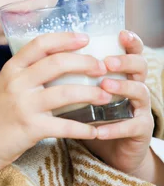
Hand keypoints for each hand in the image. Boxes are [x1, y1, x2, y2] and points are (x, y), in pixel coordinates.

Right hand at [0, 32, 112, 185]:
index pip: (40, 44)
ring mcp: (23, 105)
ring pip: (65, 92)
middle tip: (101, 67)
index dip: (65, 38)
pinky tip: (94, 130)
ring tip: (106, 95)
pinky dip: (83, 128)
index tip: (85, 38)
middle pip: (57, 63)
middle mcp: (16, 83)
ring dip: (91, 93)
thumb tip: (56, 66)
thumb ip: (24, 75)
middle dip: (85, 62)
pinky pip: (64, 126)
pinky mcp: (31, 128)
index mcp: (10, 70)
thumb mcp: (2, 87)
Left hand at [81, 30, 154, 178]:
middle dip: (125, 61)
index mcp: (122, 72)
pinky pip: (131, 126)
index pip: (130, 51)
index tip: (120, 33)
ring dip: (122, 87)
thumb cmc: (90, 116)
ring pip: (140, 92)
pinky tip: (99, 130)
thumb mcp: (82, 92)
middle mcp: (135, 86)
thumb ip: (73, 75)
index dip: (130, 41)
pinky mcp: (140, 131)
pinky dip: (115, 127)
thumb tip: (45, 56)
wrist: (107, 151)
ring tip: (104, 86)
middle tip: (107, 61)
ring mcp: (140, 108)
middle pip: (140, 65)